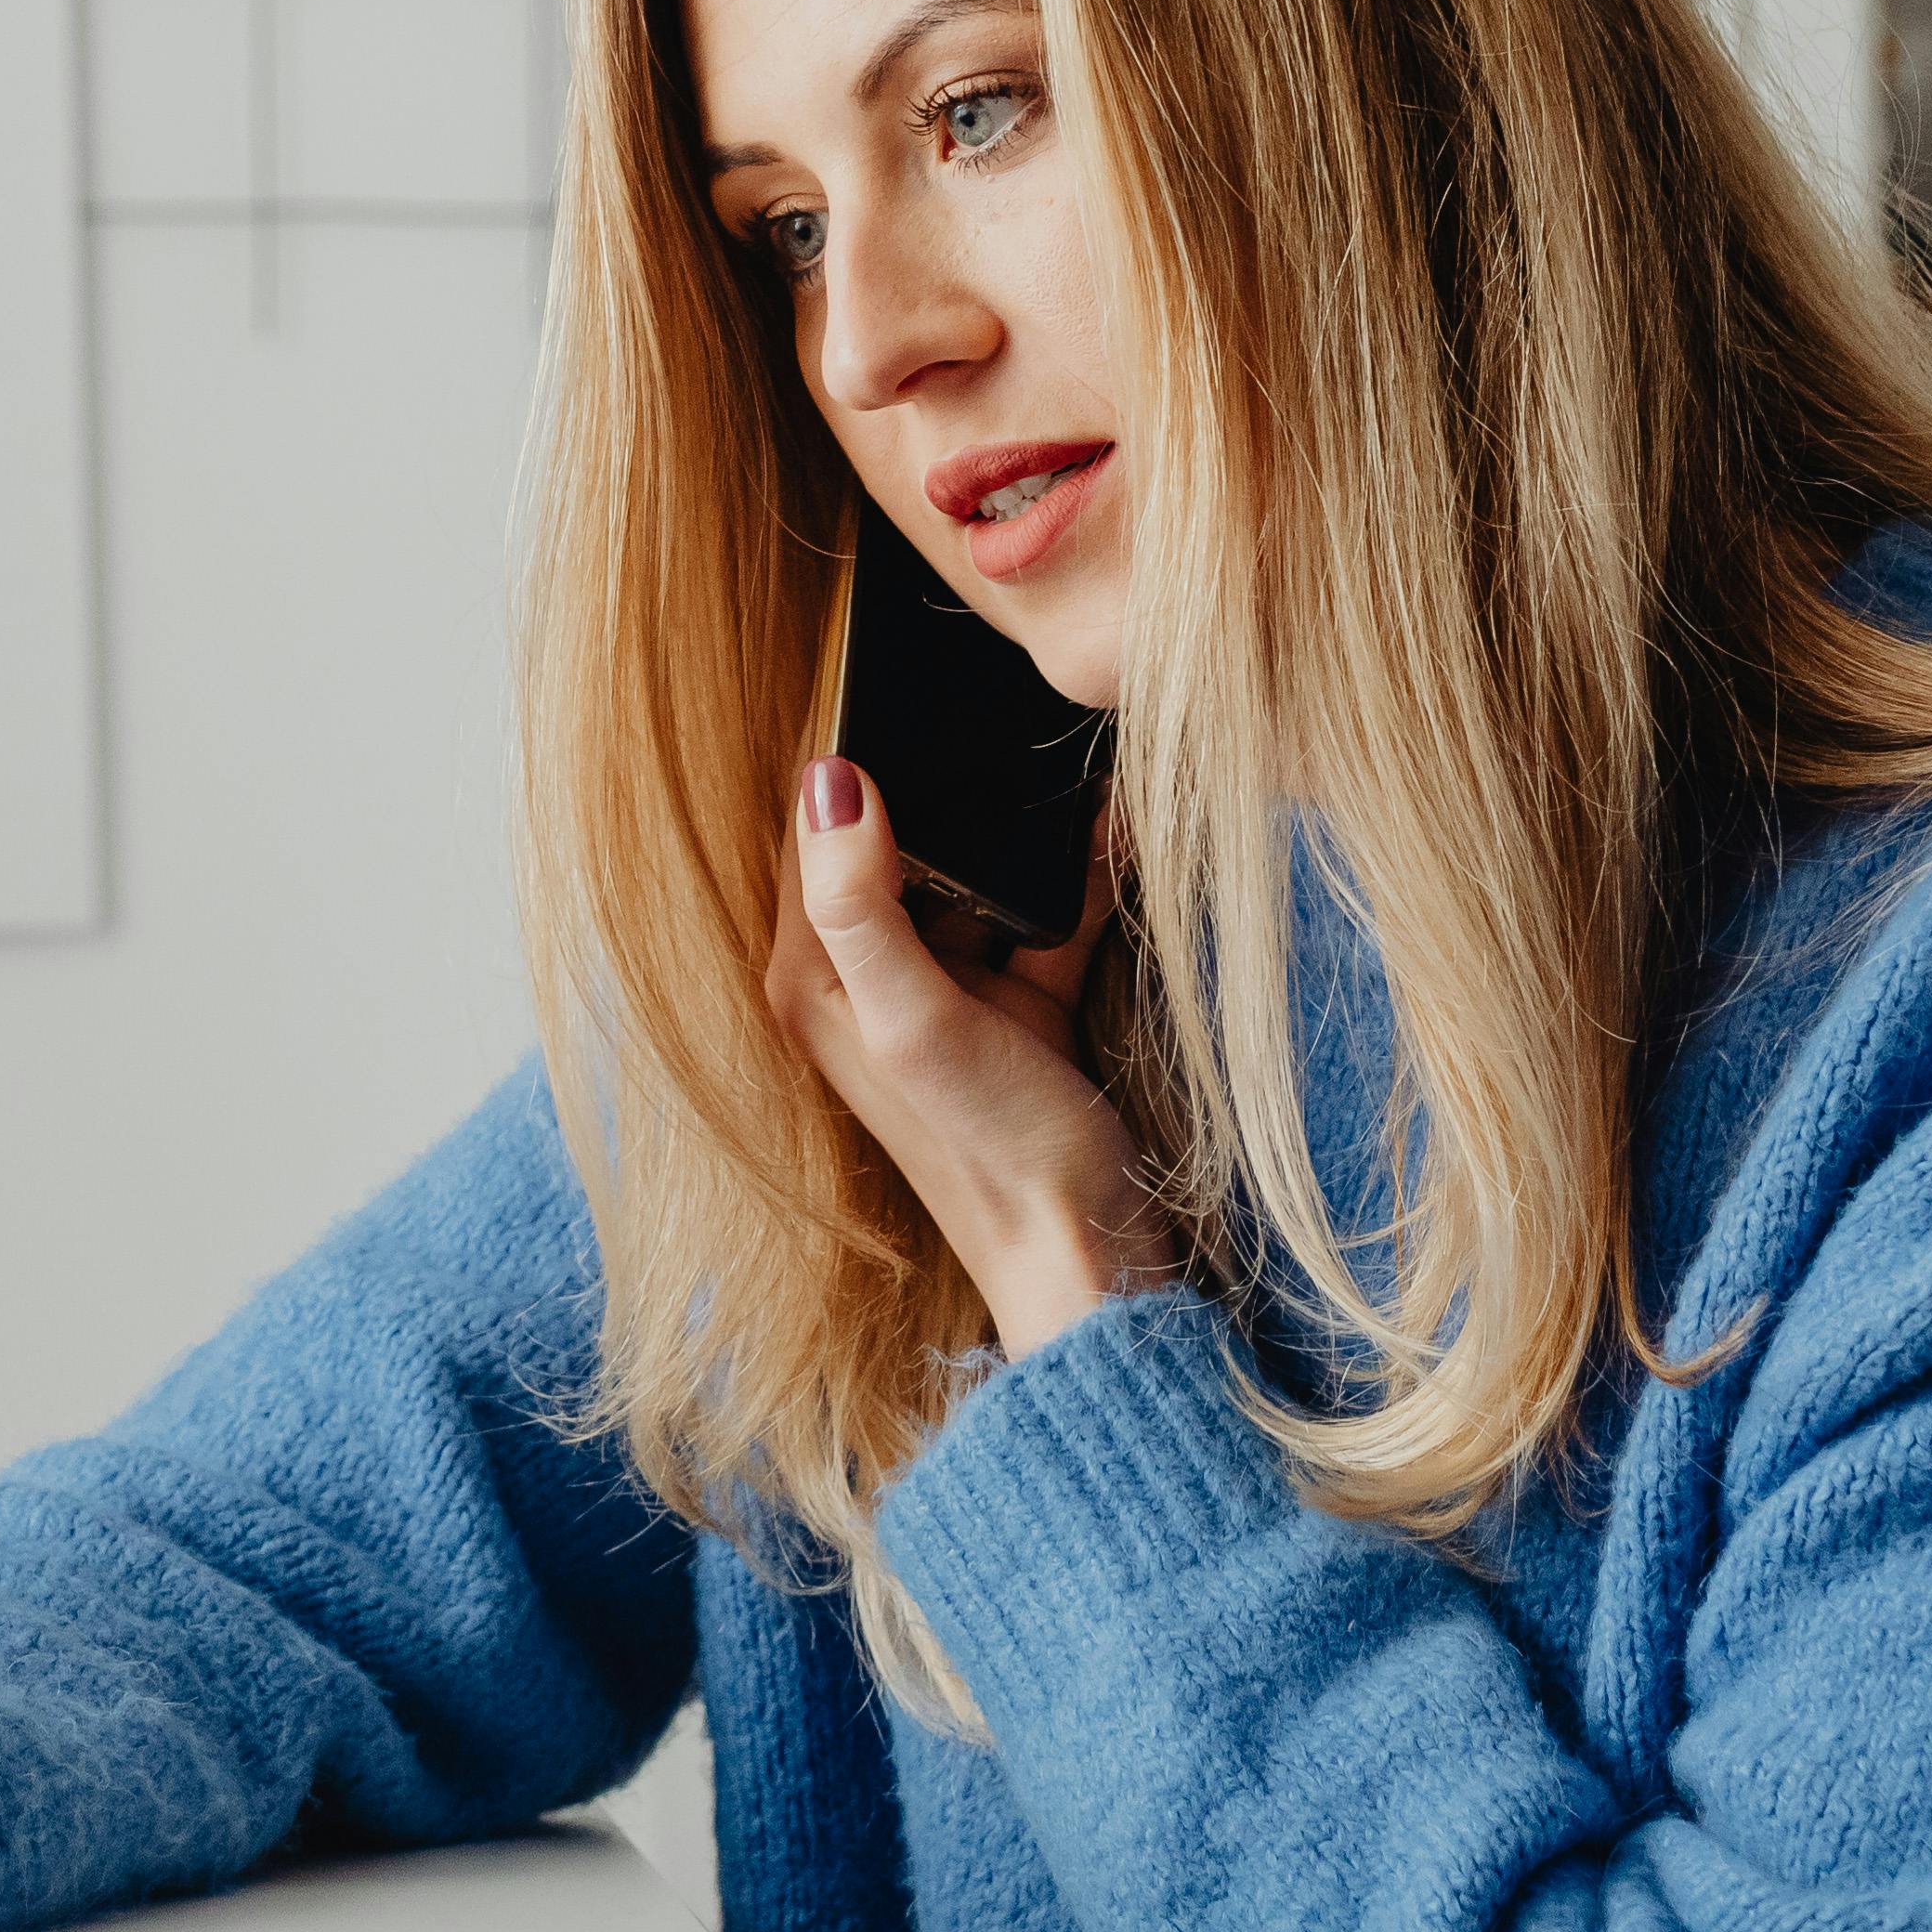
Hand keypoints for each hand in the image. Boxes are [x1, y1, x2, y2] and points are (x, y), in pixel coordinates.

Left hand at [768, 755, 1158, 1358]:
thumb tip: (828, 777)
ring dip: (1030, 829)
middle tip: (1000, 709)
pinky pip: (1044, 916)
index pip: (810, 834)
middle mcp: (869, 978)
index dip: (847, 758)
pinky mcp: (1019, 1006)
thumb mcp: (916, 1020)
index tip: (888, 671)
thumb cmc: (995, 1151)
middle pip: (899, 844)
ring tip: (1075, 766)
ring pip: (981, 874)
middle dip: (954, 784)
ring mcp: (948, 992)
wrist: (1094, 1259)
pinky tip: (1122, 832)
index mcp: (815, 979)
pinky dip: (1082, 879)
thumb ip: (862, 903)